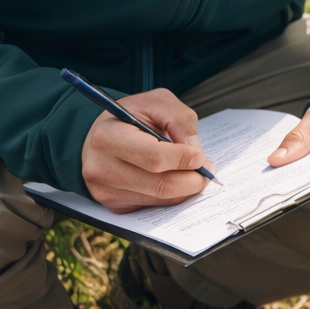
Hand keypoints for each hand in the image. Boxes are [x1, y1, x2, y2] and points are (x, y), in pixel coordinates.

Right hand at [81, 89, 215, 212]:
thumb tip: (195, 151)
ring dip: (186, 188)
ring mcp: (106, 191)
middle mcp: (102, 169)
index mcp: (108, 138)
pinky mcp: (114, 205)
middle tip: (207, 169)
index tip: (201, 156)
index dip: (184, 159)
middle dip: (193, 179)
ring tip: (195, 171)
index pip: (155, 158)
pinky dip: (172, 195)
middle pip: (161, 185)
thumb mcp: (156, 102)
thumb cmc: (130, 116)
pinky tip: (175, 178)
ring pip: (161, 199)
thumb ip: (180, 120)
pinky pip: (154, 206)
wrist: (102, 135)